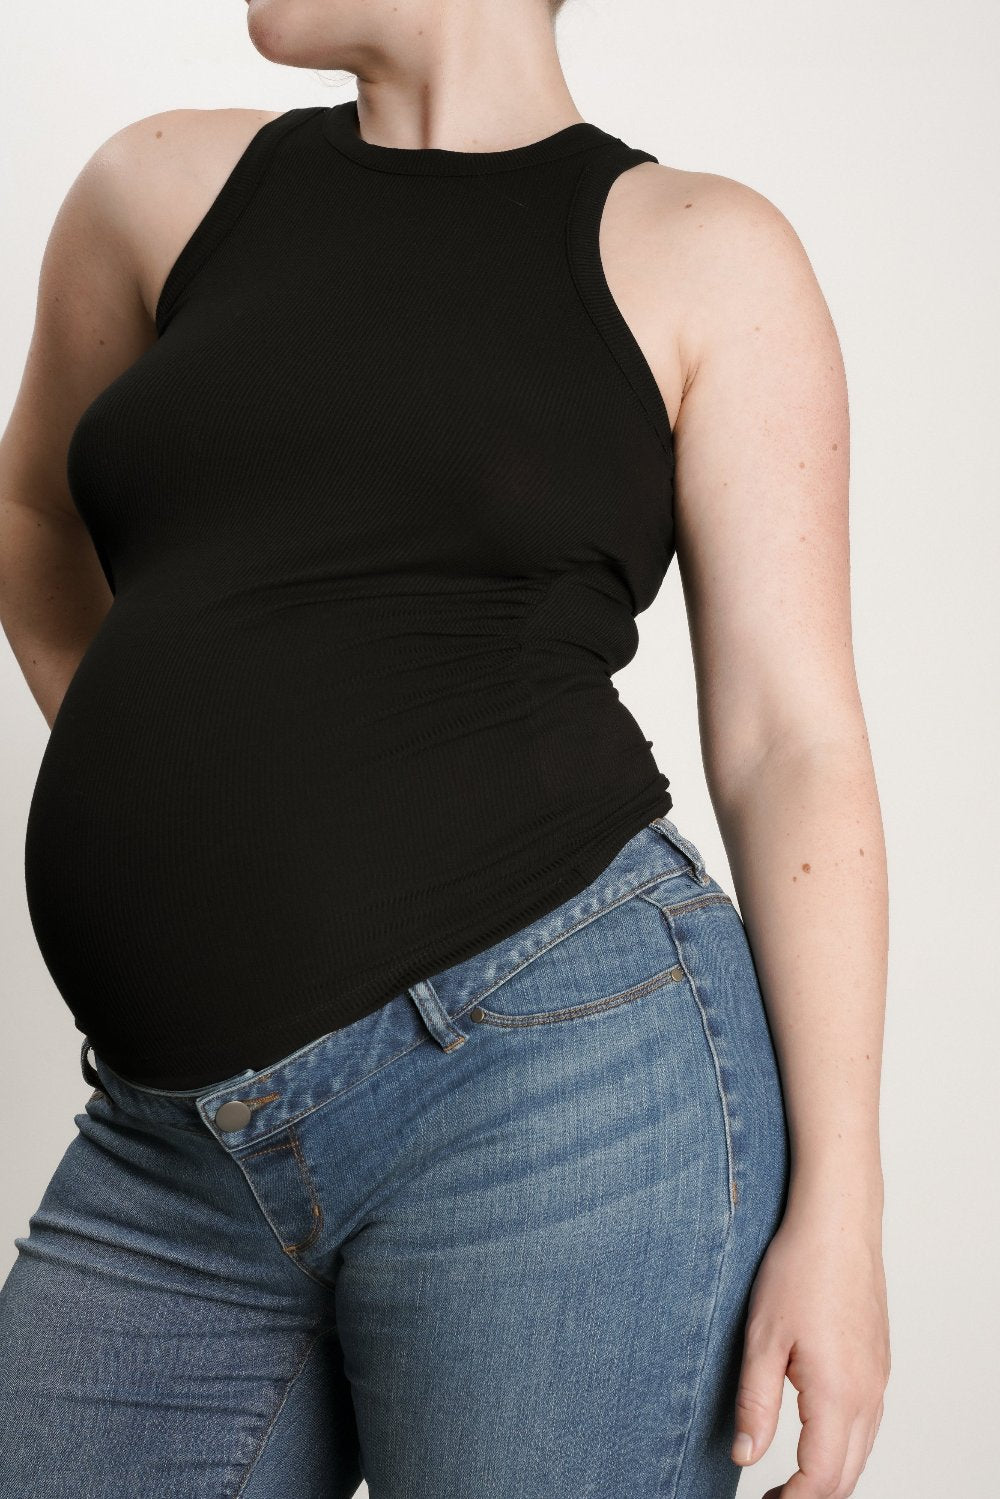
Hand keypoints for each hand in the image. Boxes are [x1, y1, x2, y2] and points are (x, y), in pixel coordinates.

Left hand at [729, 1201, 889, 1496]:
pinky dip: (844, 1445)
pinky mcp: (879, 1363)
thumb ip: (755, 1404)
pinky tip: (815, 1435)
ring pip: (861, 1451)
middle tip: (771, 1498)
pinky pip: (868, 1424)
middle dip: (812, 1497)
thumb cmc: (799, 1270)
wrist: (838, 1222)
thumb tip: (745, 1455)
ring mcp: (879, 1379)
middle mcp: (868, 1394)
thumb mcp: (762, 1339)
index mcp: (838, 1394)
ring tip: (788, 1478)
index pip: (821, 1479)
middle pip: (847, 1475)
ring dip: (830, 1474)